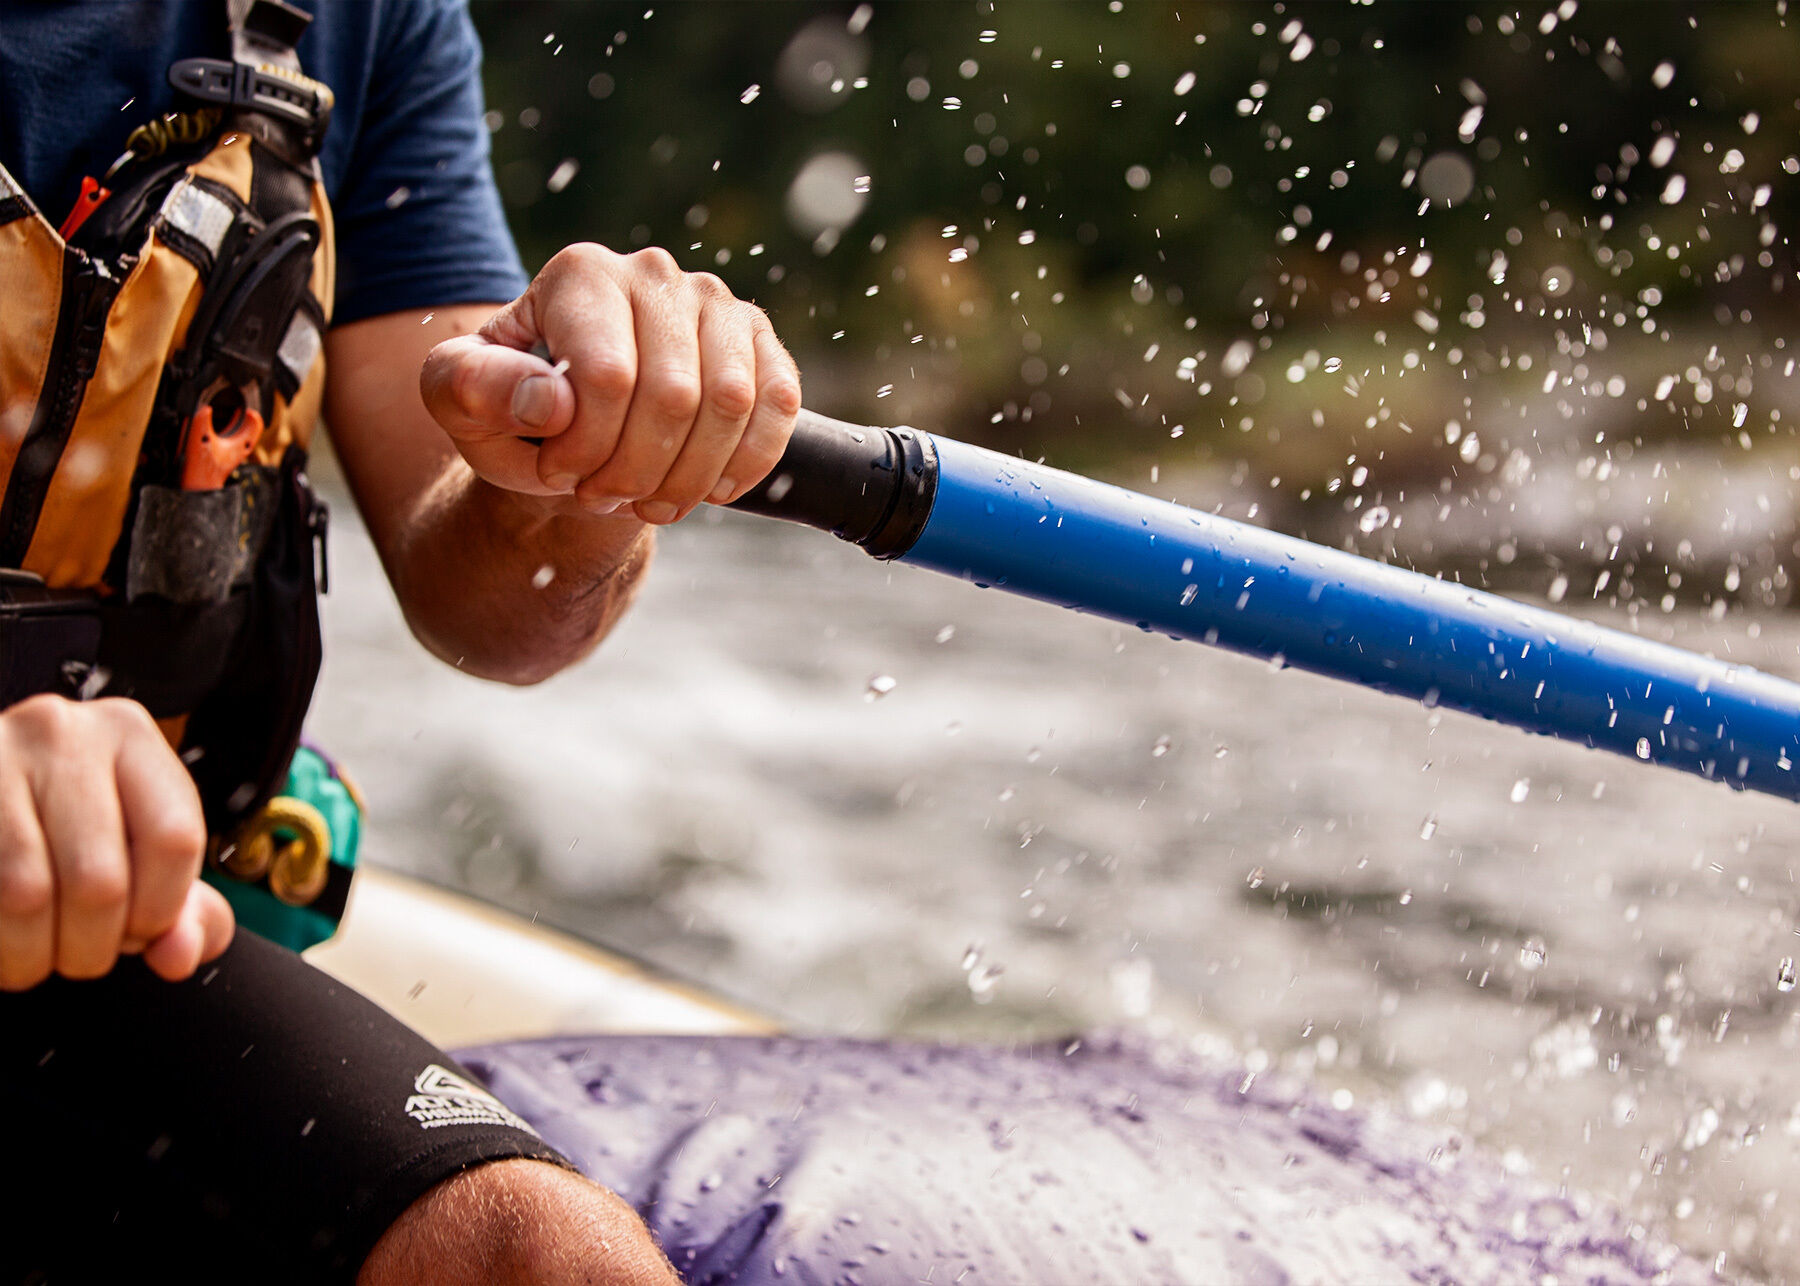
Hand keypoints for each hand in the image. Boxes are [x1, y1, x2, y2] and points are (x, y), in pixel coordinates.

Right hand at [0, 695, 232, 989]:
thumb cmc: (63, 827)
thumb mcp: (136, 852)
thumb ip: (182, 911)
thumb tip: (181, 953)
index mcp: (127, 735)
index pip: (174, 839)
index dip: (160, 910)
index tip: (140, 931)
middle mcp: (61, 735)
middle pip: (99, 879)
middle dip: (91, 946)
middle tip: (77, 952)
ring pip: (25, 894)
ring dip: (33, 954)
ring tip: (33, 953)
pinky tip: (2, 936)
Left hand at [418, 244, 801, 524]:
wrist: (573, 425)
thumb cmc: (514, 408)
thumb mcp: (458, 399)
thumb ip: (470, 387)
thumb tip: (547, 400)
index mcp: (582, 275)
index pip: (606, 375)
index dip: (586, 448)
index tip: (556, 473)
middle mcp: (655, 274)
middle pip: (673, 396)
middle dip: (637, 472)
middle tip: (603, 496)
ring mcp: (716, 305)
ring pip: (730, 405)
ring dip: (689, 477)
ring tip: (649, 500)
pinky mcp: (760, 344)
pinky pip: (777, 407)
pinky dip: (746, 464)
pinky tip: (708, 489)